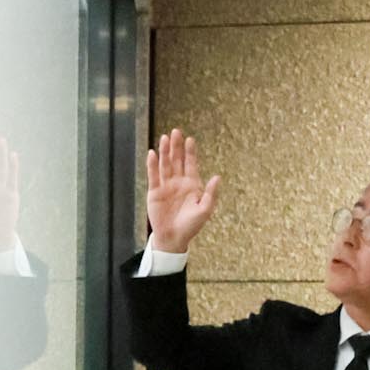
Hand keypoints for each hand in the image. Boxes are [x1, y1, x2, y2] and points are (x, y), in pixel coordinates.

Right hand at [145, 129, 220, 253]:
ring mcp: (166, 185)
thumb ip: (210, 193)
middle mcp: (178, 182)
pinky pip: (153, 175)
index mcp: (192, 184)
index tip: (190, 140)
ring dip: (165, 152)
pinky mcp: (154, 192)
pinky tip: (152, 154)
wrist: (174, 238)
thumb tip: (217, 177)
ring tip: (165, 138)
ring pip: (165, 164)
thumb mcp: (205, 210)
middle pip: (177, 160)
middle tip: (176, 132)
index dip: (190, 152)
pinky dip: (152, 165)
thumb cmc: (191, 225)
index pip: (191, 164)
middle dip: (177, 146)